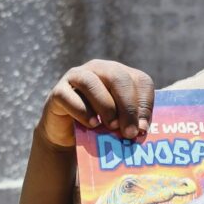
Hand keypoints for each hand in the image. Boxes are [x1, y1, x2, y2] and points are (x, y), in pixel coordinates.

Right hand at [38, 59, 154, 147]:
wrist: (68, 134)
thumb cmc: (101, 125)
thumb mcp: (121, 122)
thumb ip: (133, 121)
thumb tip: (141, 128)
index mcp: (121, 73)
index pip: (141, 81)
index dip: (145, 105)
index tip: (143, 129)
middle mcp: (99, 68)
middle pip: (118, 78)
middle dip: (128, 107)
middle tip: (130, 132)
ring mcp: (76, 77)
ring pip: (92, 83)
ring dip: (106, 107)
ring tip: (112, 127)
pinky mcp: (58, 91)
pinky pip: (69, 97)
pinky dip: (83, 112)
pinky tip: (92, 125)